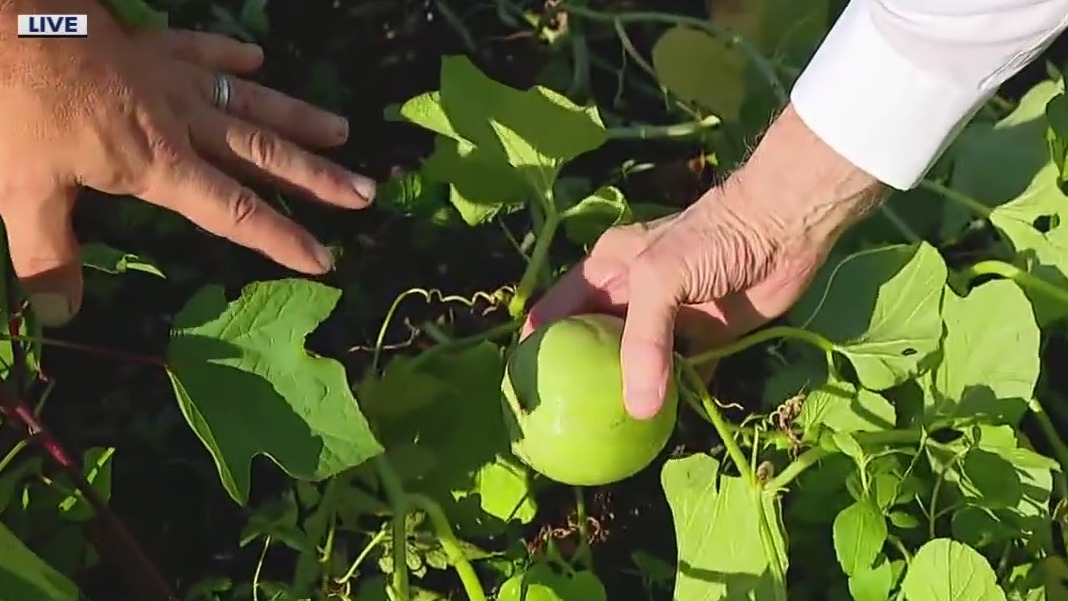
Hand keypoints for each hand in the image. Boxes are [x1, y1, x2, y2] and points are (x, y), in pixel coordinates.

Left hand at [0, 1, 376, 325]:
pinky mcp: (152, 47)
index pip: (234, 211)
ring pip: (250, 103)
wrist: (4, 21)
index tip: (324, 258)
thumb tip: (58, 316)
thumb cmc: (14, 106)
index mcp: (159, 164)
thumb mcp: (21, 188)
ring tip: (342, 132)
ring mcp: (171, 80)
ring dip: (298, 119)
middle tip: (365, 194)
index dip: (281, 238)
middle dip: (318, 178)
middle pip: (263, 156)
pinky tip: (257, 58)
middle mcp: (181, 123)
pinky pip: (202, 52)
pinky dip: (231, 56)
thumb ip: (46, 254)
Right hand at [523, 106, 884, 419]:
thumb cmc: (709, 240)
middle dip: (574, 381)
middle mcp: (629, 298)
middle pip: (591, 345)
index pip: (555, 312)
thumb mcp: (658, 279)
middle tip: (557, 425)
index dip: (533, 347)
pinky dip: (670, 402)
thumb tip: (636, 410)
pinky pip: (679, 379)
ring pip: (634, 366)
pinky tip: (656, 432)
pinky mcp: (704, 340)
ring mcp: (667, 322)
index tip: (518, 389)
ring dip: (622, 396)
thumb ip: (643, 342)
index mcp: (605, 272)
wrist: (783, 227)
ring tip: (598, 438)